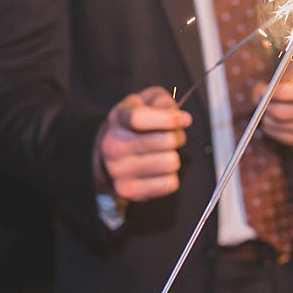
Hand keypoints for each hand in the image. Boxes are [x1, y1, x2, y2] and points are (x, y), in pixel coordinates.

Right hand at [98, 87, 190, 201]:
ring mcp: (119, 171)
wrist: (108, 156)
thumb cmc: (133, 126)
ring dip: (174, 156)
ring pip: (171, 162)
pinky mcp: (130, 191)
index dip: (168, 118)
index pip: (139, 117)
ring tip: (163, 152)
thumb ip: (161, 101)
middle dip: (177, 136)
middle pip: (165, 141)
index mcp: (118, 119)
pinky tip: (158, 169)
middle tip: (172, 136)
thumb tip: (176, 115)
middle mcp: (114, 146)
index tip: (184, 119)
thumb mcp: (144, 102)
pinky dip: (170, 175)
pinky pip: (170, 183)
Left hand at [253, 60, 292, 149]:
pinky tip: (273, 119)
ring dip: (266, 117)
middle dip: (266, 105)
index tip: (262, 89)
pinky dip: (272, 129)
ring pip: (279, 126)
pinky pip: (283, 139)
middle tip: (258, 98)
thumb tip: (260, 93)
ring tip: (266, 106)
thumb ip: (282, 72)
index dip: (275, 92)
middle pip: (282, 113)